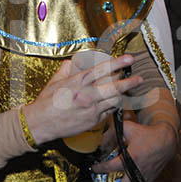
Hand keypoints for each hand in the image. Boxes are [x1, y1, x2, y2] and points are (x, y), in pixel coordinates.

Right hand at [22, 54, 141, 145]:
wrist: (41, 122)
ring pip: (114, 100)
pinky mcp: (93, 121)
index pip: (102, 69)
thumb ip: (64, 70)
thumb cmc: (46, 101)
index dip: (117, 63)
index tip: (128, 58)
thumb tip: (70, 63)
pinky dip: (112, 106)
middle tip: (138, 78)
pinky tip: (114, 103)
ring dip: (123, 95)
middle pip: (114, 87)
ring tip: (129, 90)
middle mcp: (87, 95)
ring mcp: (92, 109)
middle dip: (129, 82)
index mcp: (78, 81)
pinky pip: (108, 112)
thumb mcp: (55, 81)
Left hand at [92, 120, 177, 181]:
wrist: (165, 141)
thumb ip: (112, 133)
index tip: (94, 167)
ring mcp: (144, 176)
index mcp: (129, 159)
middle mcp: (136, 170)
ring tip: (115, 179)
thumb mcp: (127, 128)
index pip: (109, 167)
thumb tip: (101, 141)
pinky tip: (126, 179)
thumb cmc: (146, 134)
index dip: (99, 168)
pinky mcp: (149, 179)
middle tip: (104, 179)